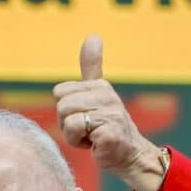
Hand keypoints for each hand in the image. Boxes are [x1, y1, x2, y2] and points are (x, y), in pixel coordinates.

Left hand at [53, 35, 163, 190]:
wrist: (131, 155)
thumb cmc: (109, 126)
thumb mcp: (98, 94)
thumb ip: (92, 66)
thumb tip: (93, 35)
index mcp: (100, 86)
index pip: (59, 92)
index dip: (65, 109)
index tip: (84, 117)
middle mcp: (106, 96)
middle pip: (61, 105)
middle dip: (67, 123)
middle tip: (87, 130)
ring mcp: (109, 114)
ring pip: (66, 119)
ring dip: (73, 135)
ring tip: (91, 136)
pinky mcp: (108, 132)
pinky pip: (75, 132)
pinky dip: (81, 143)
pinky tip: (96, 144)